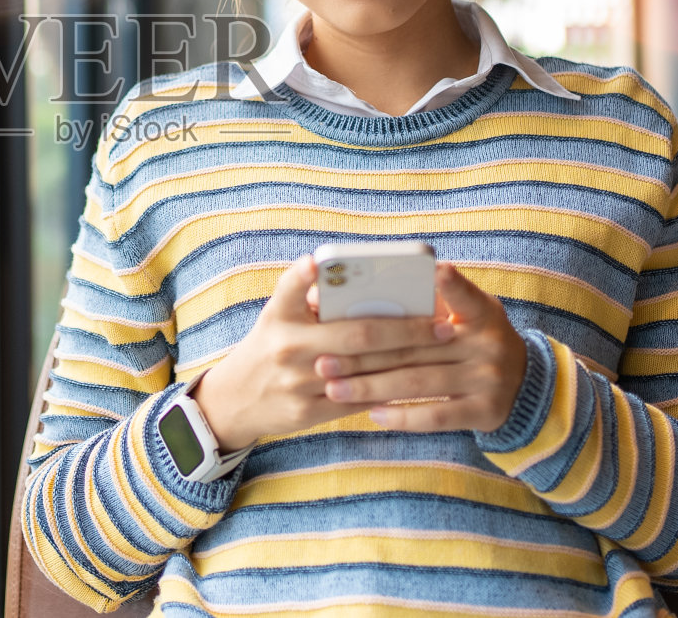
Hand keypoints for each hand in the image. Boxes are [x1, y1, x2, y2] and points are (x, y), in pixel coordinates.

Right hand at [193, 253, 455, 450]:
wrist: (234, 400)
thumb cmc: (270, 345)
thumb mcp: (277, 315)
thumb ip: (307, 296)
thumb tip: (359, 278)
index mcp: (279, 315)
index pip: (292, 288)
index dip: (306, 276)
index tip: (327, 263)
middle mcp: (286, 347)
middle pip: (356, 336)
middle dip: (405, 329)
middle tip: (443, 325)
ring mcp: (296, 383)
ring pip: (365, 371)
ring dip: (408, 361)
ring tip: (441, 352)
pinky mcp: (306, 413)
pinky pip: (357, 401)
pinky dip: (389, 391)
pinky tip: (419, 382)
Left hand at [316, 262, 526, 432]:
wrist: (526, 387)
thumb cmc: (478, 340)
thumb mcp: (472, 315)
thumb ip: (435, 304)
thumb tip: (365, 296)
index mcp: (482, 313)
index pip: (463, 296)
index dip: (449, 285)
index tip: (433, 270)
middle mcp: (488, 344)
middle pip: (416, 347)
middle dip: (364, 353)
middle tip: (324, 358)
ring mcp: (488, 380)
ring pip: (419, 382)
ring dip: (372, 386)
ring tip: (335, 387)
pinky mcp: (484, 411)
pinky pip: (437, 416)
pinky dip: (402, 416)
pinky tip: (373, 414)